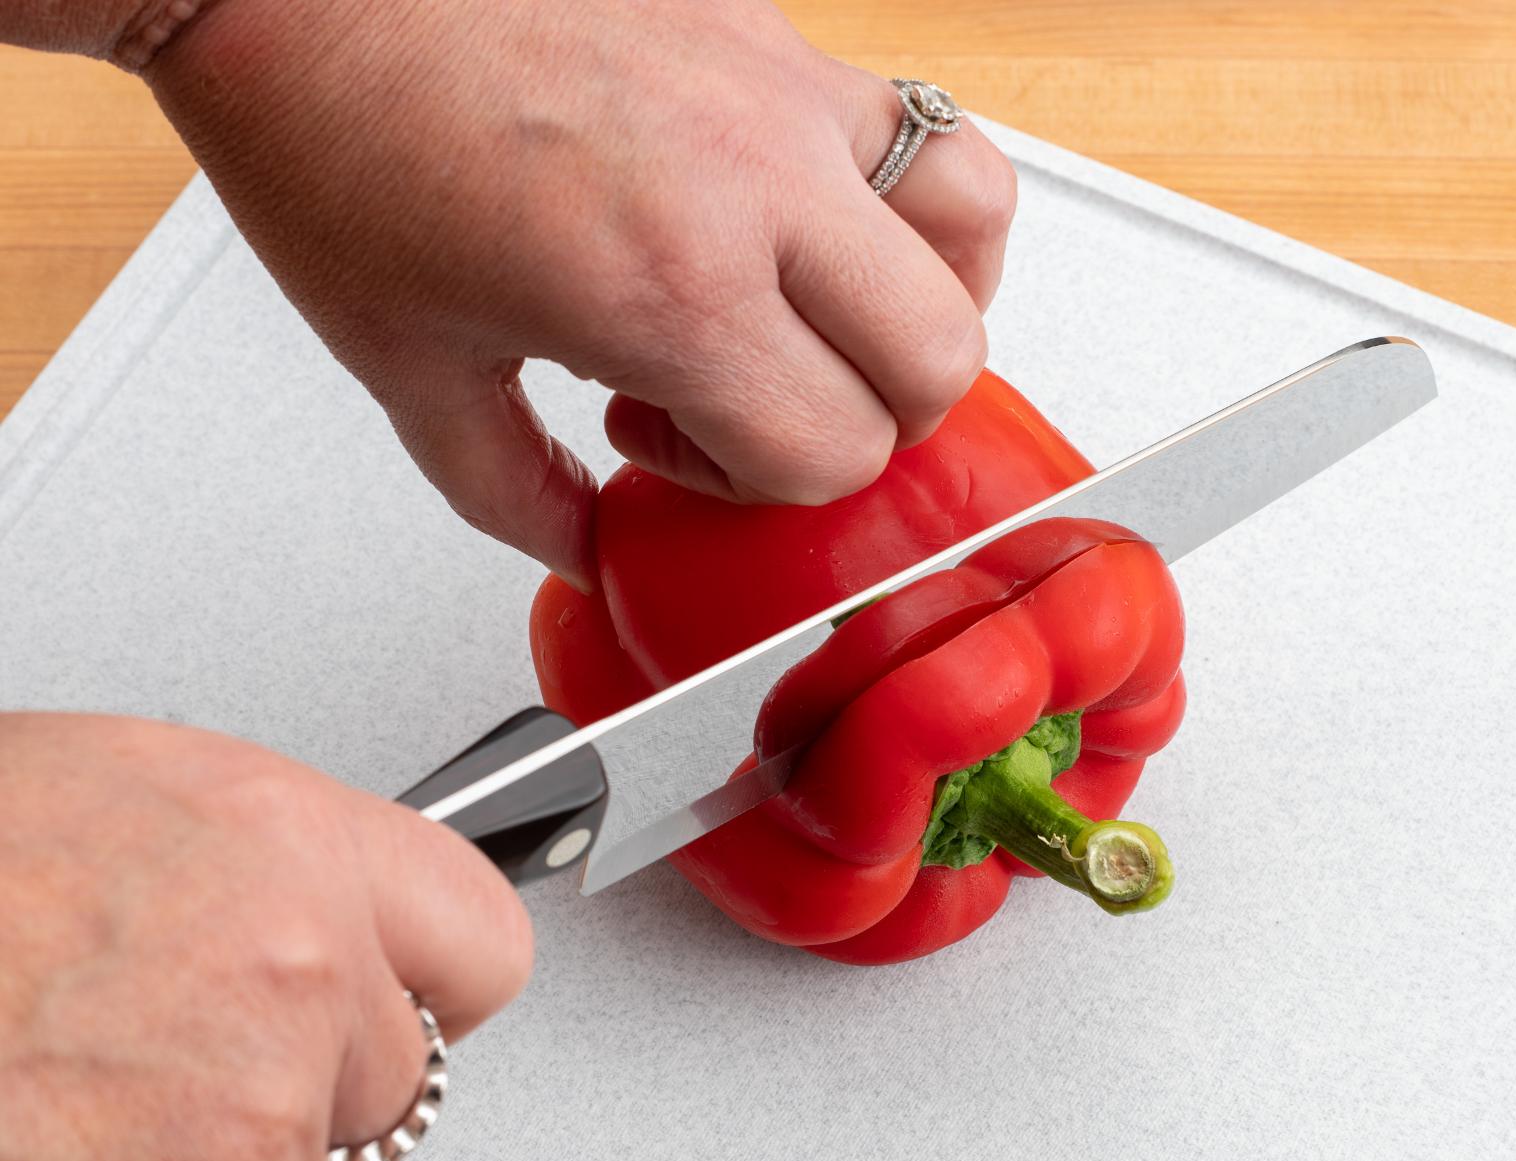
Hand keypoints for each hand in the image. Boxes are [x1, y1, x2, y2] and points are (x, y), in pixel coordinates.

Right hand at [0, 715, 531, 1160]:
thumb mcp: (106, 802)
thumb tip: (318, 919)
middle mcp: (293, 977)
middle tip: (152, 1061)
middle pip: (388, 1082)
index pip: (477, 937)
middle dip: (296, 1087)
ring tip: (52, 1107)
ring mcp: (242, 1128)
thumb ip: (253, 869)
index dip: (428, 981)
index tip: (403, 1001)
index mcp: (284, 845)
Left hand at [140, 0, 1018, 588]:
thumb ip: (517, 492)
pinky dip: (906, 193)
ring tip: (843, 313)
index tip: (678, 444)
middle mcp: (754, 181)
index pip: (833, 449)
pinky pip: (915, 121)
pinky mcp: (773, 25)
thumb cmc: (336, 134)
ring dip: (933, 296)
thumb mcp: (409, 367)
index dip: (762, 484)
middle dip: (868, 416)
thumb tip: (588, 549)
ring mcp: (778, 89)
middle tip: (772, 403)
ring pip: (974, 221)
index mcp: (669, 287)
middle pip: (939, 358)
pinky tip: (824, 216)